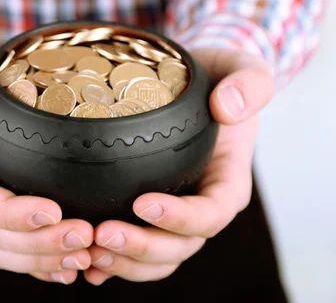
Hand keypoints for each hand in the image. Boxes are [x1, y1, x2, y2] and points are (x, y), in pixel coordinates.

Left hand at [84, 47, 274, 284]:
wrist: (195, 87)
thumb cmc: (217, 80)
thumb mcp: (241, 69)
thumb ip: (249, 83)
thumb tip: (228, 108)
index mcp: (227, 181)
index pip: (212, 213)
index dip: (180, 218)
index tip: (143, 202)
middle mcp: (203, 206)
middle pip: (180, 246)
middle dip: (142, 248)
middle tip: (102, 235)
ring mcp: (176, 216)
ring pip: (158, 259)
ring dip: (125, 263)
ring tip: (88, 252)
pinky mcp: (151, 216)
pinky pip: (138, 253)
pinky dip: (114, 265)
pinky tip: (86, 266)